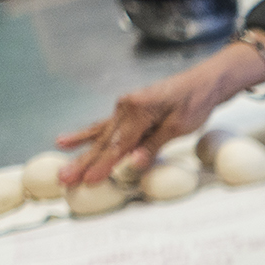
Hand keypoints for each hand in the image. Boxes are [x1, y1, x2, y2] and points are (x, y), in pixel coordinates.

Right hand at [56, 31, 264, 185]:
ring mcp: (124, 108)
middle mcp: (125, 107)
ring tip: (62, 164)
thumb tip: (134, 163)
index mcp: (138, 110)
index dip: (104, 165)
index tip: (88, 181)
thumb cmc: (195, 103)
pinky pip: (104, 127)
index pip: (118, 145)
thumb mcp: (179, 126)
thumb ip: (154, 144)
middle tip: (63, 178)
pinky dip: (87, 135)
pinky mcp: (127, 110)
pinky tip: (68, 141)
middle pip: (103, 141)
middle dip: (83, 162)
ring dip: (81, 153)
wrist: (202, 83)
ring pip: (100, 135)